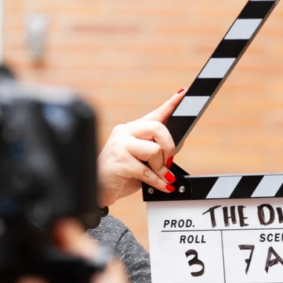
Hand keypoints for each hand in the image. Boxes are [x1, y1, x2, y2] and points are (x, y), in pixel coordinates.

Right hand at [98, 90, 185, 206]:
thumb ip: (157, 150)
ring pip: (154, 150)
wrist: (98, 189)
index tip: (183, 93)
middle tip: (168, 162)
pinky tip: (163, 185)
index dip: (171, 104)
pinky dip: (158, 181)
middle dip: (169, 147)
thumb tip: (177, 145)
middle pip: (157, 128)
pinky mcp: (119, 161)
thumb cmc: (121, 174)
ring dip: (161, 167)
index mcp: (131, 129)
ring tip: (159, 176)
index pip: (155, 114)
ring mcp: (120, 145)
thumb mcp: (142, 161)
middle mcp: (124, 132)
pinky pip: (146, 170)